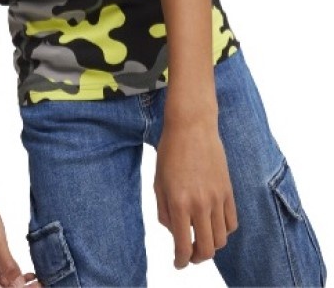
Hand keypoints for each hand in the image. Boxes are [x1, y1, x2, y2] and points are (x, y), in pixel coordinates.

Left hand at [153, 117, 237, 269]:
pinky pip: (231, 222)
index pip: (183, 246)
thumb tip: (174, 232)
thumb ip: (164, 212)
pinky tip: (213, 225)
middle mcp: (200, 204)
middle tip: (190, 256)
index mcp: (179, 203)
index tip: (178, 263)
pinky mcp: (229, 191)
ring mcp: (217, 198)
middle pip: (206, 249)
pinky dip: (223, 231)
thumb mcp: (158, 183)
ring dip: (211, 246)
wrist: (192, 127)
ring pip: (220, 239)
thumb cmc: (170, 152)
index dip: (180, 261)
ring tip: (200, 240)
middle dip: (197, 258)